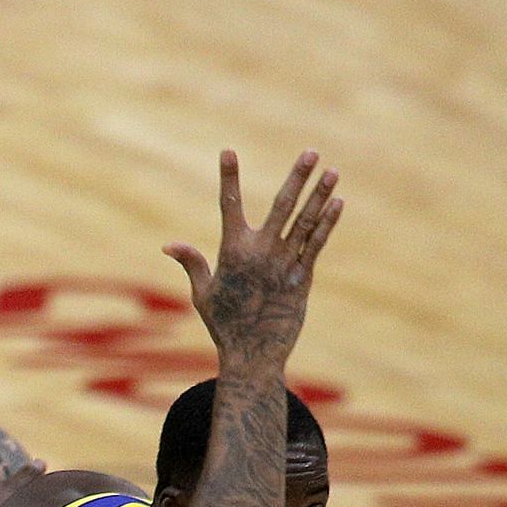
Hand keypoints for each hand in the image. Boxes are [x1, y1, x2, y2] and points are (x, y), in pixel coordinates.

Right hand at [165, 149, 342, 368]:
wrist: (252, 354)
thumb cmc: (223, 324)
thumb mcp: (202, 292)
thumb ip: (192, 263)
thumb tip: (169, 245)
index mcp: (232, 251)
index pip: (229, 205)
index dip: (228, 177)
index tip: (227, 151)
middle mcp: (260, 253)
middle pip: (282, 206)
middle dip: (297, 177)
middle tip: (310, 152)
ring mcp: (284, 264)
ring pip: (305, 222)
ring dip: (320, 195)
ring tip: (333, 172)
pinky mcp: (303, 278)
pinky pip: (317, 244)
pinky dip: (327, 223)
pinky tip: (337, 202)